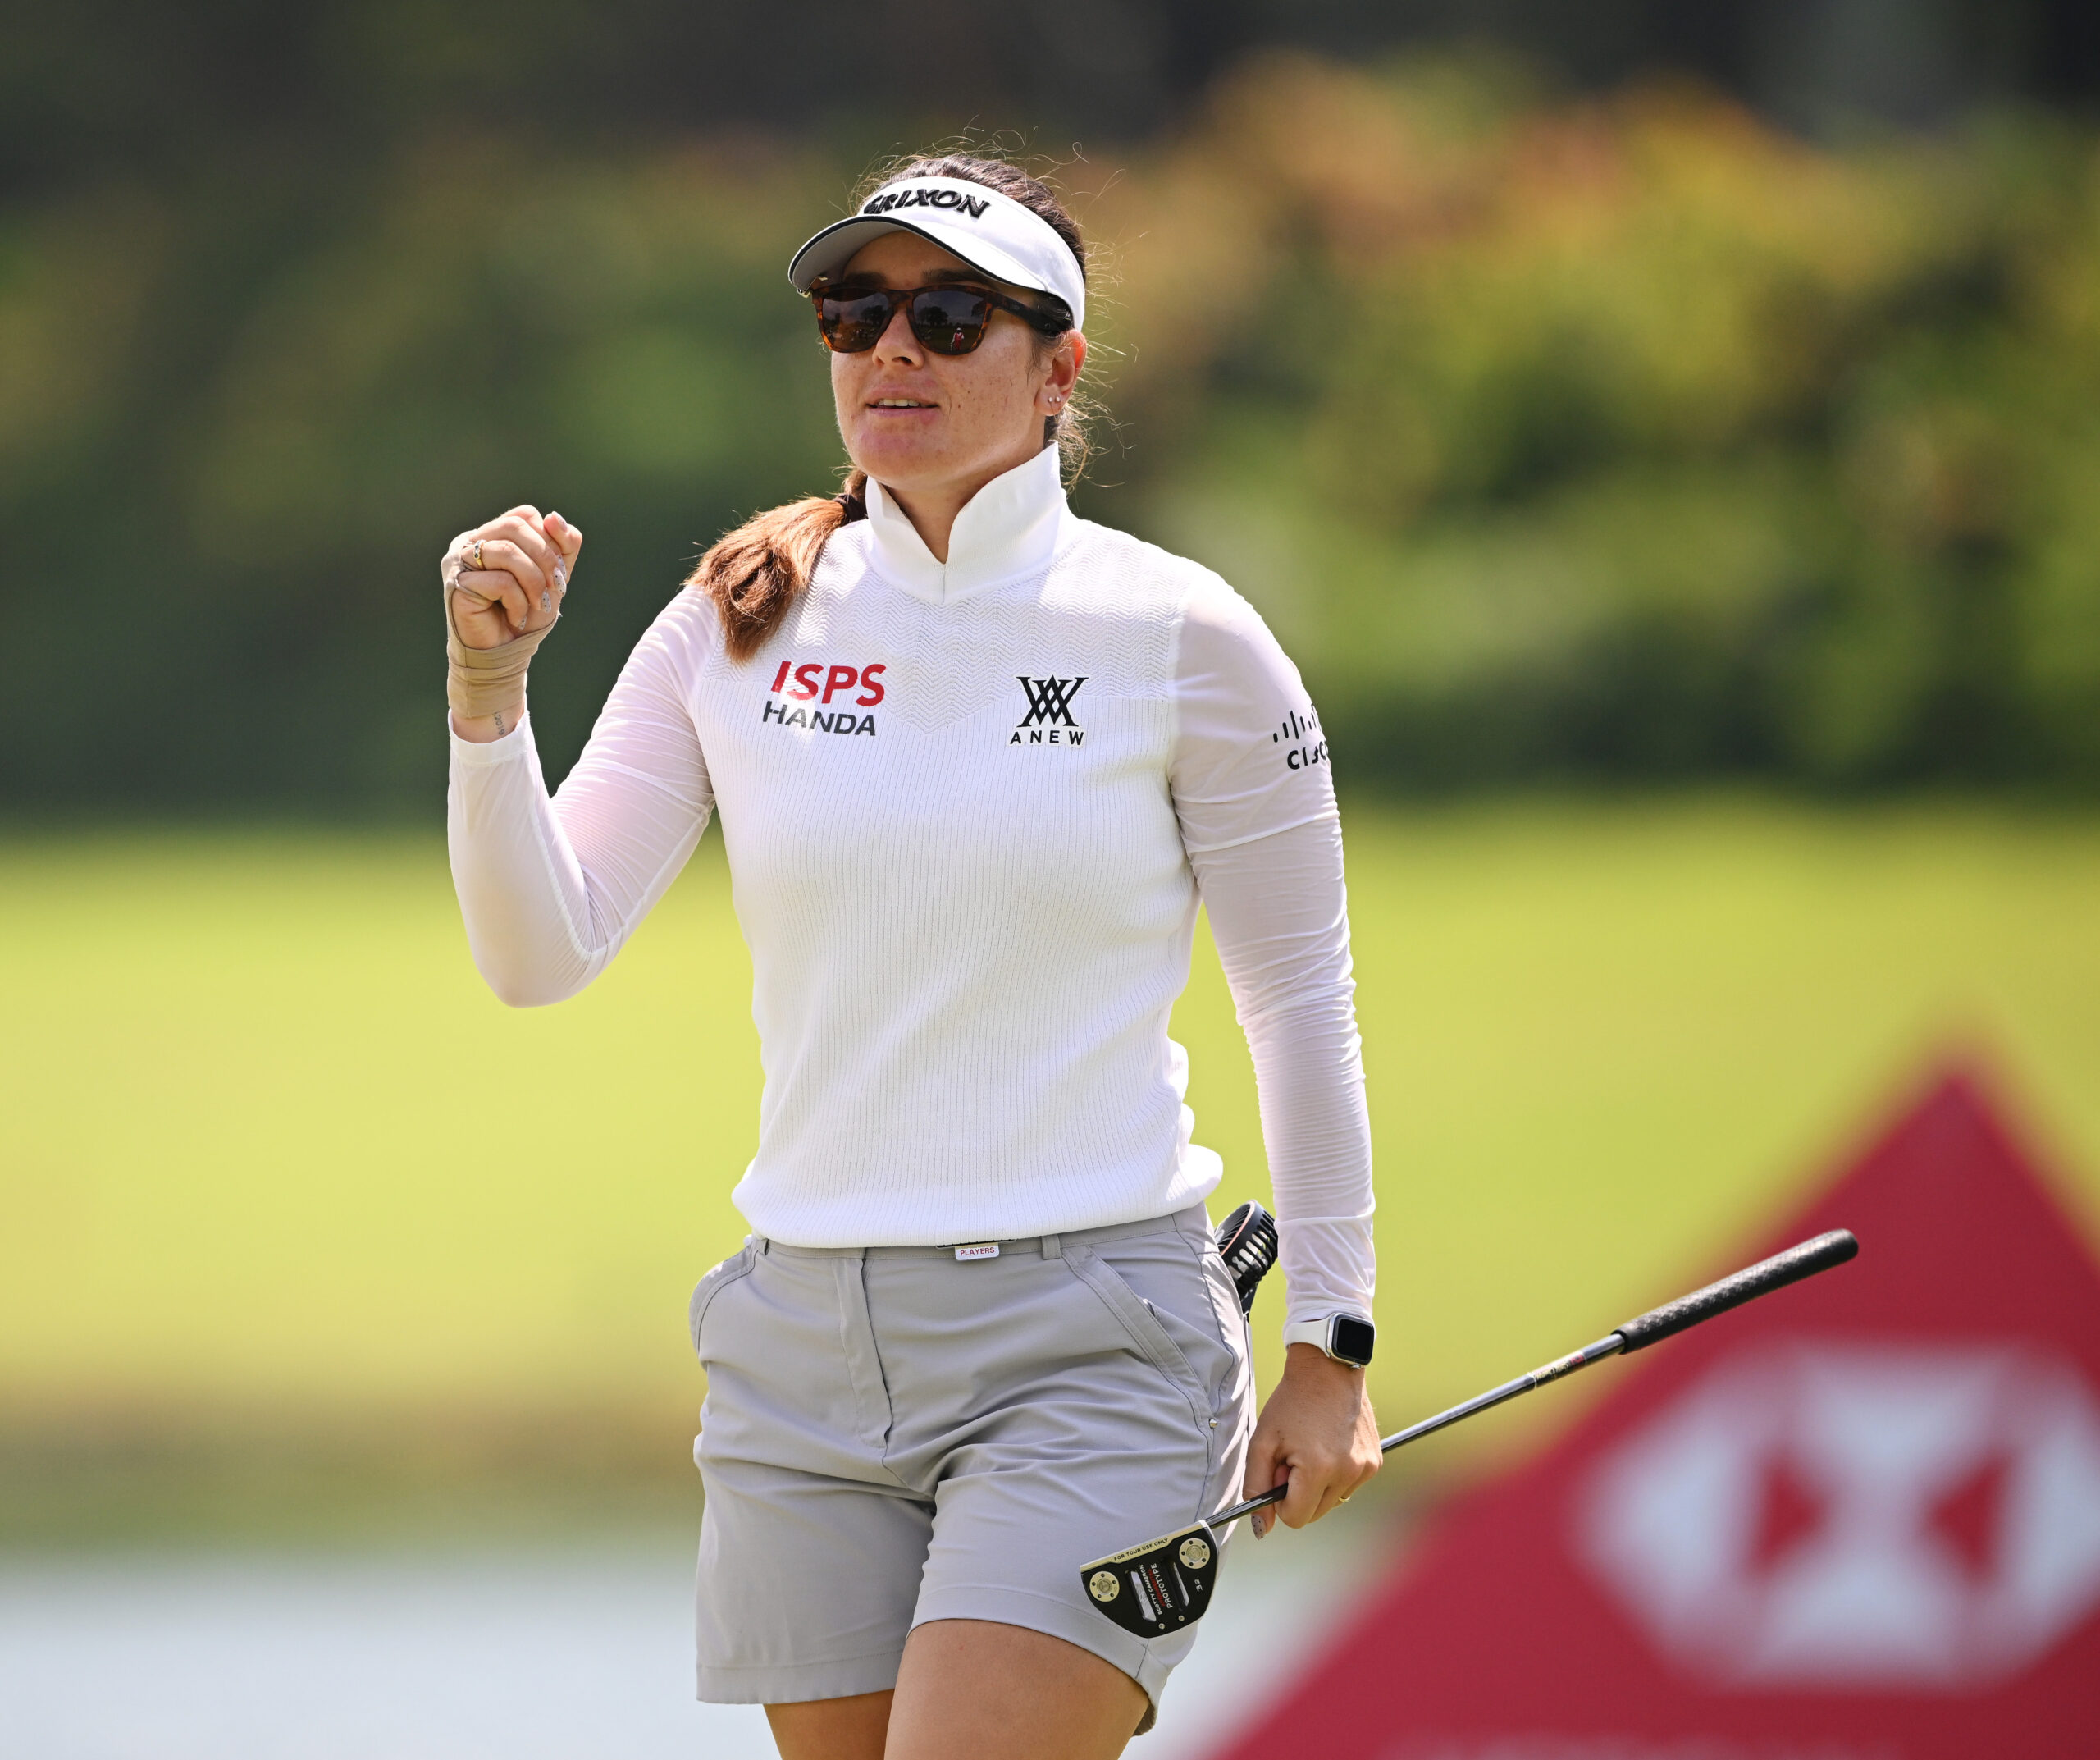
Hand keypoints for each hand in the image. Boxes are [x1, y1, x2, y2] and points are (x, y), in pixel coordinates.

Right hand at [442, 505, 582, 650]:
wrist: (507, 652)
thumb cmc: (526, 613)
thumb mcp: (553, 576)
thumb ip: (563, 546)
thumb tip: (553, 517)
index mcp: (491, 534)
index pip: (524, 515)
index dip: (549, 540)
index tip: (558, 570)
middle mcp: (470, 541)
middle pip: (515, 526)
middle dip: (545, 558)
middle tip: (554, 587)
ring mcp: (459, 561)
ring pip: (507, 551)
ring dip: (533, 582)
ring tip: (536, 604)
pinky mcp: (458, 584)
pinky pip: (500, 581)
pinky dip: (518, 601)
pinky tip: (513, 616)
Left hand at [1242, 1343, 1380, 1537]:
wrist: (1327, 1370)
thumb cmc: (1291, 1403)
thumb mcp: (1262, 1442)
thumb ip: (1256, 1487)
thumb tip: (1261, 1528)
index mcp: (1318, 1469)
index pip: (1295, 1518)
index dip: (1281, 1500)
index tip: (1280, 1472)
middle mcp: (1347, 1472)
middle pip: (1314, 1513)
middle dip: (1299, 1493)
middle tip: (1294, 1456)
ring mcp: (1366, 1468)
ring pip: (1331, 1502)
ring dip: (1318, 1485)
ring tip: (1311, 1448)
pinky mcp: (1375, 1462)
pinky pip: (1348, 1486)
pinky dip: (1335, 1475)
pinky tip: (1328, 1446)